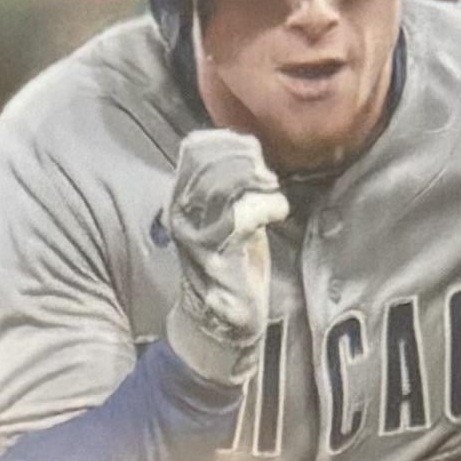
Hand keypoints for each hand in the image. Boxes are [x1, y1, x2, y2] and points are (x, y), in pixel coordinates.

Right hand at [162, 127, 288, 388]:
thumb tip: (249, 152)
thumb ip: (230, 185)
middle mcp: (183, 212)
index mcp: (181, 199)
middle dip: (245, 159)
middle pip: (211, 161)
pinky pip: (245, 214)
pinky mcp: (219, 252)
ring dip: (256, 180)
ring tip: (271, 190)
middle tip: (265, 175)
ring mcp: (198, 233)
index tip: (252, 150)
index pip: (195, 149)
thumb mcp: (226, 216)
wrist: (222, 319)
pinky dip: (268, 206)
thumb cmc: (231, 264)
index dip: (227, 141)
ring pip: (225, 184)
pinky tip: (279, 212)